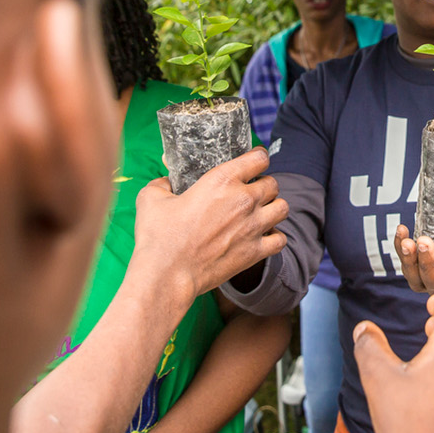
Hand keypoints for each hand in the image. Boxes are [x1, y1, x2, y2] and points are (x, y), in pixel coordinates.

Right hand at [131, 147, 289, 311]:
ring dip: (273, 208)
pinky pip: (280, 239)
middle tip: (252, 192)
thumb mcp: (151, 198)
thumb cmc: (158, 236)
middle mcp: (243, 200)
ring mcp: (252, 226)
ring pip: (282, 208)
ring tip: (261, 213)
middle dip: (264, 185)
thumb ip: (162, 184)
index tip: (255, 162)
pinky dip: (274, 237)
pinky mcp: (255, 252)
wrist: (166, 274)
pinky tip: (262, 238)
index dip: (258, 157)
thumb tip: (166, 182)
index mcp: (222, 180)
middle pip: (273, 183)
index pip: (259, 158)